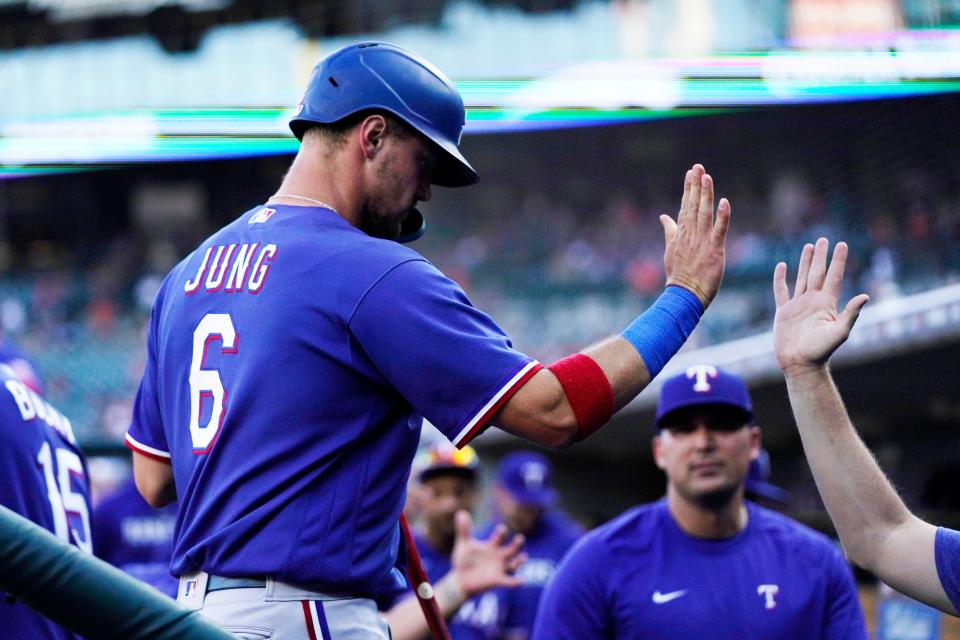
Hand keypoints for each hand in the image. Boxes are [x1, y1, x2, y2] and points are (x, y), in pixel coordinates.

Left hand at [449, 510, 525, 596]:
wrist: (460, 580)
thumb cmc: (464, 560)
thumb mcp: (464, 545)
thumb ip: (464, 530)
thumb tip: (461, 512)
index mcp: (492, 546)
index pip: (500, 537)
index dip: (502, 532)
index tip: (502, 528)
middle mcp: (499, 556)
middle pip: (512, 549)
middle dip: (517, 544)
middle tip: (520, 538)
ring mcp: (500, 569)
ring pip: (514, 564)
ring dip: (520, 561)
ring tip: (524, 557)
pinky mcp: (498, 581)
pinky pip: (509, 582)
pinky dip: (516, 582)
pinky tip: (521, 580)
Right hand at [660, 164, 730, 306]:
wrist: (684, 294)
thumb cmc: (678, 275)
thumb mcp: (670, 250)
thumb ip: (669, 231)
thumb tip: (663, 216)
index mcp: (681, 234)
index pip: (684, 206)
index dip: (688, 189)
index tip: (690, 173)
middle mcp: (690, 234)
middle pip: (693, 205)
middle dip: (696, 185)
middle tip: (698, 167)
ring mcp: (702, 241)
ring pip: (704, 213)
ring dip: (706, 194)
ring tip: (707, 176)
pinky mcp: (714, 250)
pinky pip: (720, 230)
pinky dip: (722, 216)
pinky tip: (725, 202)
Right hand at [773, 238, 868, 377]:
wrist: (800, 364)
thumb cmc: (820, 351)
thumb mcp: (839, 333)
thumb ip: (851, 314)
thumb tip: (865, 296)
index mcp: (827, 303)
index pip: (834, 277)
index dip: (838, 261)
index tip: (842, 244)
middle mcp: (813, 301)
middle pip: (818, 273)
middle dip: (821, 256)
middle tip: (824, 239)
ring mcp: (798, 305)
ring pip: (802, 278)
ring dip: (805, 262)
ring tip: (808, 247)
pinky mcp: (784, 312)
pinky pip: (781, 291)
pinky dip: (780, 279)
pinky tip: (781, 266)